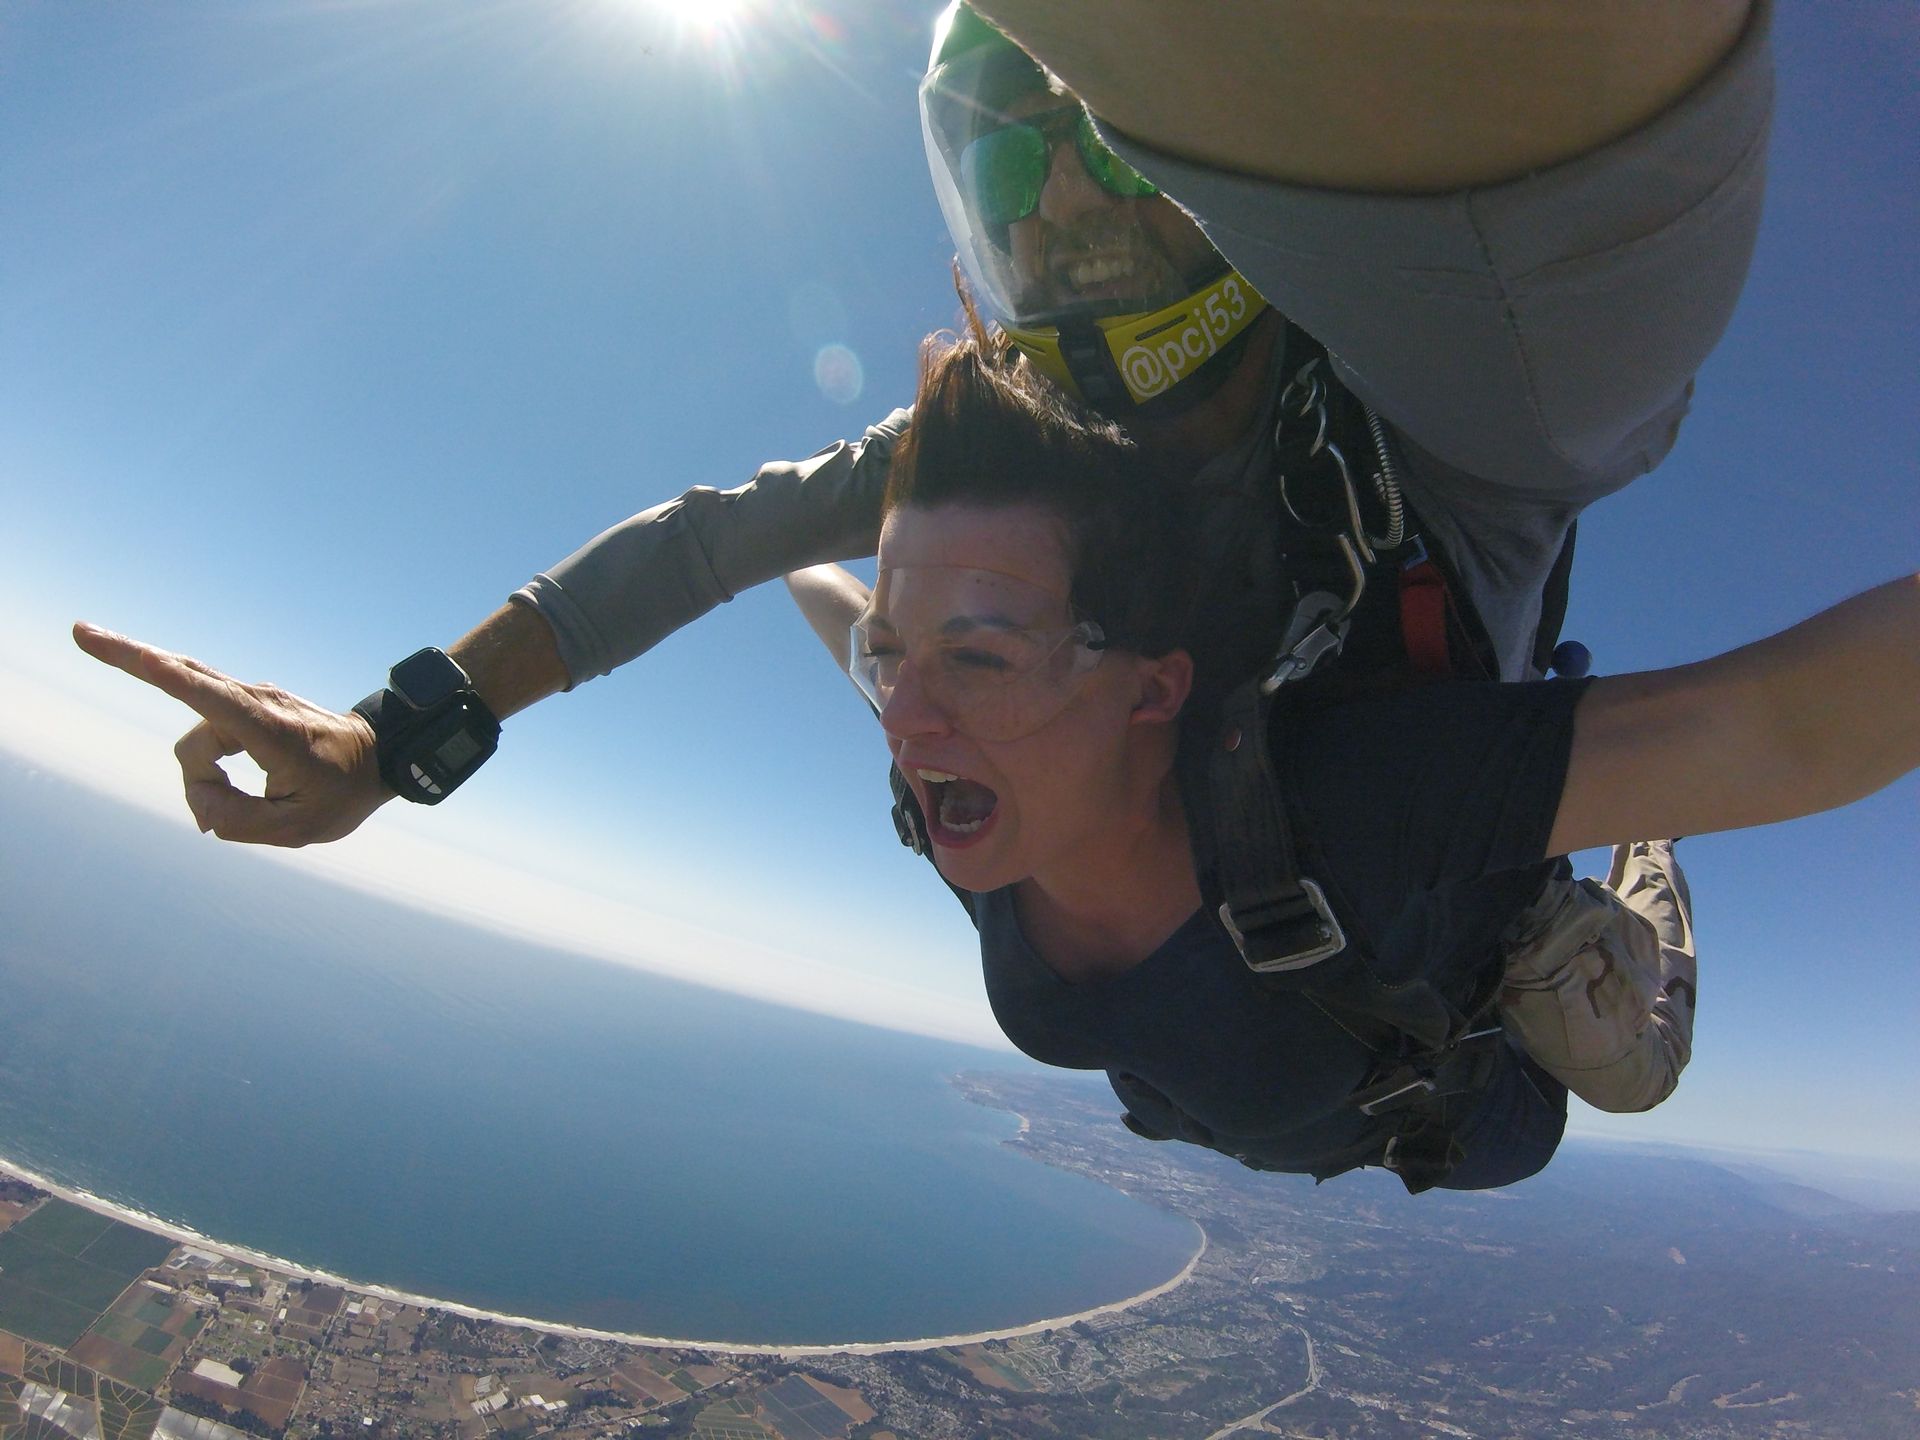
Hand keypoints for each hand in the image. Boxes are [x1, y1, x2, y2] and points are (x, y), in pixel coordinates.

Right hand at [72, 621, 391, 845]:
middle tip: (80, 632)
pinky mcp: (246, 706)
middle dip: (131, 659)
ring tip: (239, 805)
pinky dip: (206, 764)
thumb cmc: (343, 793)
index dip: (164, 675)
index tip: (135, 653)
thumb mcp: (298, 829)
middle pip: (183, 680)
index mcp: (271, 730)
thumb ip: (237, 821)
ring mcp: (251, 699)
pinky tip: (219, 788)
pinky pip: (207, 734)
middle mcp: (256, 703)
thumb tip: (199, 802)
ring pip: (196, 737)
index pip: (208, 695)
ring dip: (203, 776)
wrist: (379, 758)